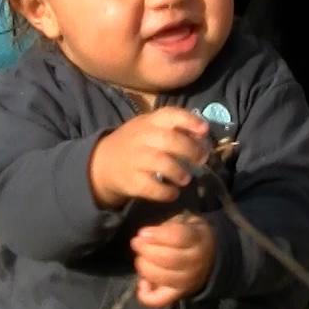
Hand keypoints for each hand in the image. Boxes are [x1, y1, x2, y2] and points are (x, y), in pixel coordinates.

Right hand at [89, 107, 212, 207]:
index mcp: (150, 122)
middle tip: (201, 160)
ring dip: (179, 172)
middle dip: (191, 150)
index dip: (189, 121)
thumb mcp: (150, 127)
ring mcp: (135, 159)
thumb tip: (204, 135)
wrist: (103, 162)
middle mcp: (142, 138)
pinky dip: (166, 192)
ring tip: (185, 179)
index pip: (170, 114)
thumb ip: (175, 128)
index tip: (204, 130)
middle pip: (170, 140)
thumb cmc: (137, 144)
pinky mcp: (131, 181)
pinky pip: (152, 187)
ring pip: (161, 163)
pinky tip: (173, 193)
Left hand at [131, 214, 215, 307]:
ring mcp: (188, 281)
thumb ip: (166, 227)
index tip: (143, 232)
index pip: (177, 237)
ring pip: (163, 278)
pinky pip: (160, 300)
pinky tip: (143, 283)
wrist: (210, 258)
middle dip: (146, 250)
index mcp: (198, 239)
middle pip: (168, 258)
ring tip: (141, 259)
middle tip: (137, 243)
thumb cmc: (190, 236)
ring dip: (145, 268)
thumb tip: (144, 236)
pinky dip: (146, 295)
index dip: (156, 235)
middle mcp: (196, 263)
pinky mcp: (179, 294)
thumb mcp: (184, 222)